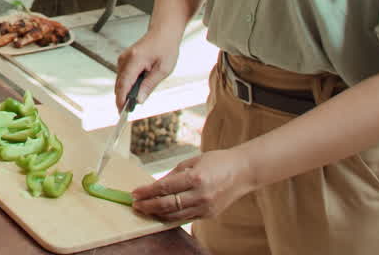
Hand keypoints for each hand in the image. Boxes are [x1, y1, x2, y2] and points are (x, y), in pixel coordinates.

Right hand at [115, 28, 182, 109]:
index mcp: (135, 60)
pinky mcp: (124, 60)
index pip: (124, 83)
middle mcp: (125, 59)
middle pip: (119, 83)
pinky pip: (122, 76)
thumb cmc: (165, 48)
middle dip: (122, 98)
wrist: (163, 33)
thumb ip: (149, 85)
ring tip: (131, 103)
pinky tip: (133, 91)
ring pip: (120, 81)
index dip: (121, 99)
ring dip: (124, 92)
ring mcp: (123, 59)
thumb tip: (139, 100)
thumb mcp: (163, 69)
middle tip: (127, 112)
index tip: (121, 112)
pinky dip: (126, 85)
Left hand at [131, 149, 253, 221]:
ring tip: (145, 209)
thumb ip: (173, 175)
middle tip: (135, 204)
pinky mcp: (209, 214)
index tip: (134, 193)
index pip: (164, 187)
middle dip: (148, 206)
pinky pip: (186, 217)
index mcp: (196, 178)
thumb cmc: (218, 162)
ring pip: (175, 215)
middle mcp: (201, 195)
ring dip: (157, 213)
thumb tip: (156, 185)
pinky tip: (161, 212)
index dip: (147, 192)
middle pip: (167, 205)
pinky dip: (171, 216)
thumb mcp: (192, 162)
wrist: (243, 172)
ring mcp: (206, 207)